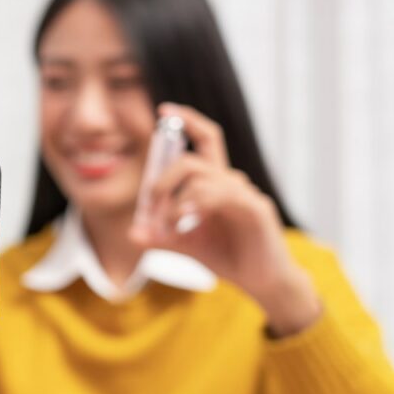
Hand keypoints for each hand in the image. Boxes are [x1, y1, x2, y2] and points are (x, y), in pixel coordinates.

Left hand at [129, 103, 320, 335]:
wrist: (262, 283)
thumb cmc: (230, 257)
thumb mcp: (187, 245)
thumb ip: (161, 236)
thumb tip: (131, 233)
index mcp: (217, 183)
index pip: (205, 139)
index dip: (187, 120)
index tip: (162, 110)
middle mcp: (232, 182)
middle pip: (192, 159)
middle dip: (162, 179)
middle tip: (149, 206)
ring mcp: (246, 193)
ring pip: (201, 177)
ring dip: (173, 199)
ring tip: (165, 225)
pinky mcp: (256, 209)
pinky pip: (220, 195)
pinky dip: (194, 204)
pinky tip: (184, 219)